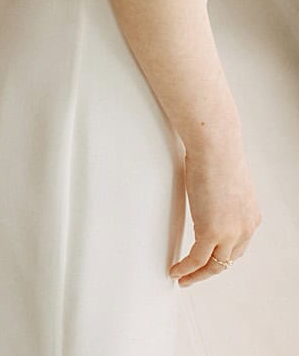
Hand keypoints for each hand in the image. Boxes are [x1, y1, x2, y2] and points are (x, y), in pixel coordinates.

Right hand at [171, 135, 258, 284]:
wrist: (215, 147)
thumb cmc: (217, 154)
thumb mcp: (225, 183)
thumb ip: (220, 197)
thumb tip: (206, 193)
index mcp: (250, 217)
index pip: (237, 246)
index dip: (220, 256)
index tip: (206, 260)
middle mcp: (245, 228)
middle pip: (228, 260)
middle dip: (210, 270)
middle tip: (193, 275)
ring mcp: (231, 232)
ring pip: (215, 265)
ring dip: (197, 275)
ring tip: (183, 278)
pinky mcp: (212, 231)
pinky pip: (197, 259)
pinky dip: (186, 268)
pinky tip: (176, 270)